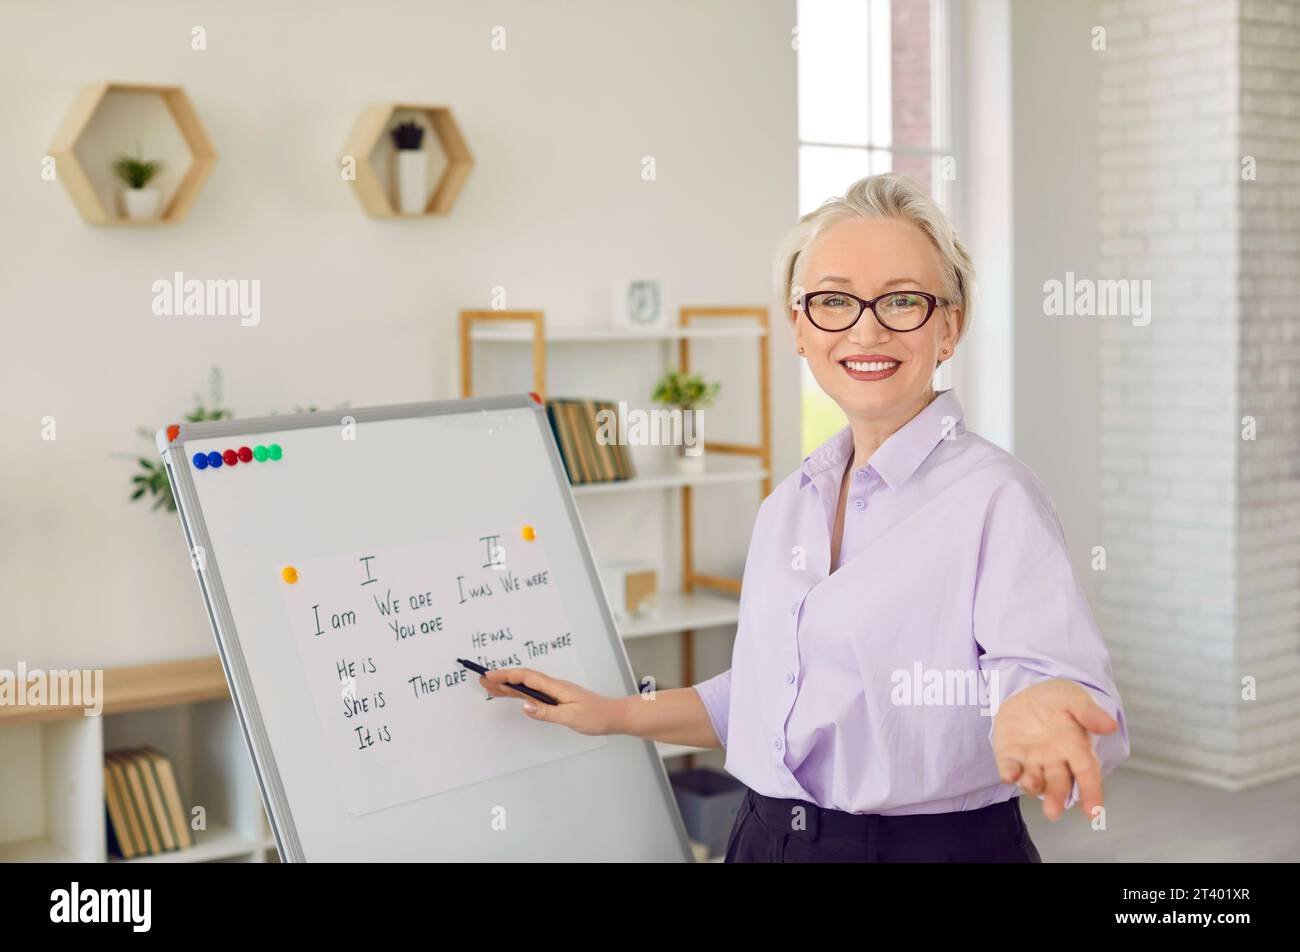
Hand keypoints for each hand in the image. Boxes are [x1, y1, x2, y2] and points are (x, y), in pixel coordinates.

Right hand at [479, 667, 624, 735]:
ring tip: (490, 687)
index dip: (506, 676)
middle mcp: (554, 687)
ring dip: (508, 686)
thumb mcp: (570, 717)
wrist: (613, 716)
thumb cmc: (596, 716)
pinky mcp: (557, 699)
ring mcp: (555, 692)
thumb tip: (524, 705)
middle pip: (523, 679)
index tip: (489, 676)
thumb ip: (546, 712)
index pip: (526, 678)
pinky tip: (511, 696)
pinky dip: (520, 694)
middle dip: (502, 679)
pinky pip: (534, 694)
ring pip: (527, 686)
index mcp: (556, 687)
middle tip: (482, 680)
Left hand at [992, 678, 1119, 822]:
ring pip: (1034, 780)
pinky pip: (1009, 768)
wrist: (1027, 693)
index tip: (1093, 812)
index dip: (1091, 793)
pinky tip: (1009, 774)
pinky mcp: (1009, 755)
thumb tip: (1111, 726)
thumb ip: (1089, 712)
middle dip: (1056, 798)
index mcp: (1075, 748)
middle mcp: (1055, 760)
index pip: (1087, 774)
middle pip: (1058, 783)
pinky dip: (1009, 773)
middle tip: (1053, 812)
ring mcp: (1031, 760)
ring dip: (1032, 785)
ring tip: (1032, 784)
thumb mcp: (1074, 698)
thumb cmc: (1057, 700)